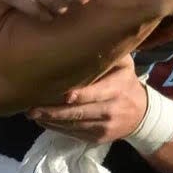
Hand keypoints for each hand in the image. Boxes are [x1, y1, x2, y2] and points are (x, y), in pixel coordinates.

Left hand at [26, 55, 145, 143]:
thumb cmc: (124, 81)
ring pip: (73, 126)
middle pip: (80, 113)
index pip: (97, 93)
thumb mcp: (124, 64)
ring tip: (31, 113)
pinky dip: (56, 128)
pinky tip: (42, 120)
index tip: (63, 93)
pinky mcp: (97, 138)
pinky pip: (73, 134)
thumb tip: (86, 34)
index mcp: (118, 88)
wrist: (141, 113)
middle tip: (32, 107)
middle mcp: (111, 109)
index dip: (80, 95)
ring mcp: (104, 127)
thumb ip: (108, 52)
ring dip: (50, 121)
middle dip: (54, 112)